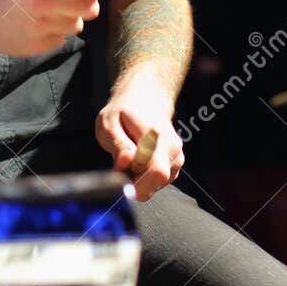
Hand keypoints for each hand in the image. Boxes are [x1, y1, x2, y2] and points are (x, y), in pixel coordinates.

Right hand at [0, 0, 108, 56]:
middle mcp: (45, 3)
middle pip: (92, 8)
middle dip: (87, 0)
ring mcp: (41, 27)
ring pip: (77, 25)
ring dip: (69, 16)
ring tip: (47, 8)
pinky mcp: (37, 45)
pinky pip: (61, 38)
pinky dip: (55, 30)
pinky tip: (36, 21)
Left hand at [96, 75, 183, 200]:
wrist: (144, 100)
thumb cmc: (124, 112)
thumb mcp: (109, 123)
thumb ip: (118, 144)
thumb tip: (126, 162)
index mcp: (157, 136)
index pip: (156, 171)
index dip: (135, 180)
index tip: (118, 171)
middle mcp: (172, 148)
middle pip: (157, 182)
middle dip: (135, 182)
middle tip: (120, 166)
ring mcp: (176, 157)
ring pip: (156, 185)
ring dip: (138, 180)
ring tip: (129, 159)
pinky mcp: (175, 165)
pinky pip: (158, 183)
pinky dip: (144, 179)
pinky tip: (137, 163)